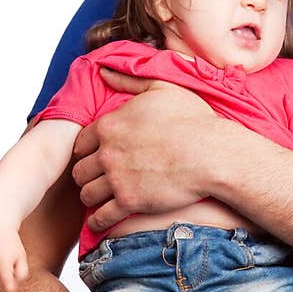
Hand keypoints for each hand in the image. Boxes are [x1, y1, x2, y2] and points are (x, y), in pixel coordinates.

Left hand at [71, 70, 218, 232]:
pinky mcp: (130, 202)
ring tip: (100, 199)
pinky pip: (101, 216)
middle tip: (97, 179)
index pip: (80, 142)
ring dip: (92, 197)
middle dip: (87, 175)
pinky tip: (102, 221)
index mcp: (111, 125)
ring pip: (86, 194)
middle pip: (80, 170)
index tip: (96, 156)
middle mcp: (108, 152)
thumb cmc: (194, 121)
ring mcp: (117, 179)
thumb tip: (105, 71)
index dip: (87, 150)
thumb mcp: (163, 88)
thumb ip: (130, 79)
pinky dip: (98, 220)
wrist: (213, 155)